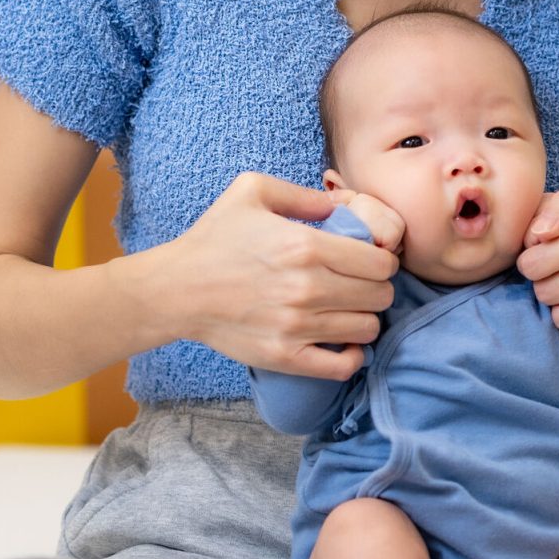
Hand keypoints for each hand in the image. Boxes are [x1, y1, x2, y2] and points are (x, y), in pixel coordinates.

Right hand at [150, 172, 397, 380]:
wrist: (175, 289)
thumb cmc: (214, 238)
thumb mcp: (253, 191)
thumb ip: (305, 193)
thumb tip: (346, 203)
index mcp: (306, 245)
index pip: (380, 261)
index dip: (382, 259)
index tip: (369, 259)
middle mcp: (307, 288)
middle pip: (380, 295)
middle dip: (377, 287)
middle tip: (359, 283)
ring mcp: (296, 327)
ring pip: (367, 328)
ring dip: (365, 317)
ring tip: (348, 309)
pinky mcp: (284, 357)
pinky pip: (343, 366)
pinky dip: (352, 355)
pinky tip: (343, 341)